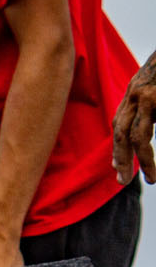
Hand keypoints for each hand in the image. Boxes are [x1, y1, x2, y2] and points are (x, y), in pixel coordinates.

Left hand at [113, 52, 155, 185]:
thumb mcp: (154, 86)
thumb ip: (149, 106)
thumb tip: (147, 127)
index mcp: (133, 92)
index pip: (119, 125)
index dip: (117, 147)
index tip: (115, 166)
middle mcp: (136, 94)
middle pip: (122, 133)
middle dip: (121, 158)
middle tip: (122, 181)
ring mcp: (150, 95)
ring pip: (140, 136)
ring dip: (143, 160)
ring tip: (152, 178)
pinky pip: (152, 127)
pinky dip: (150, 151)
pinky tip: (154, 166)